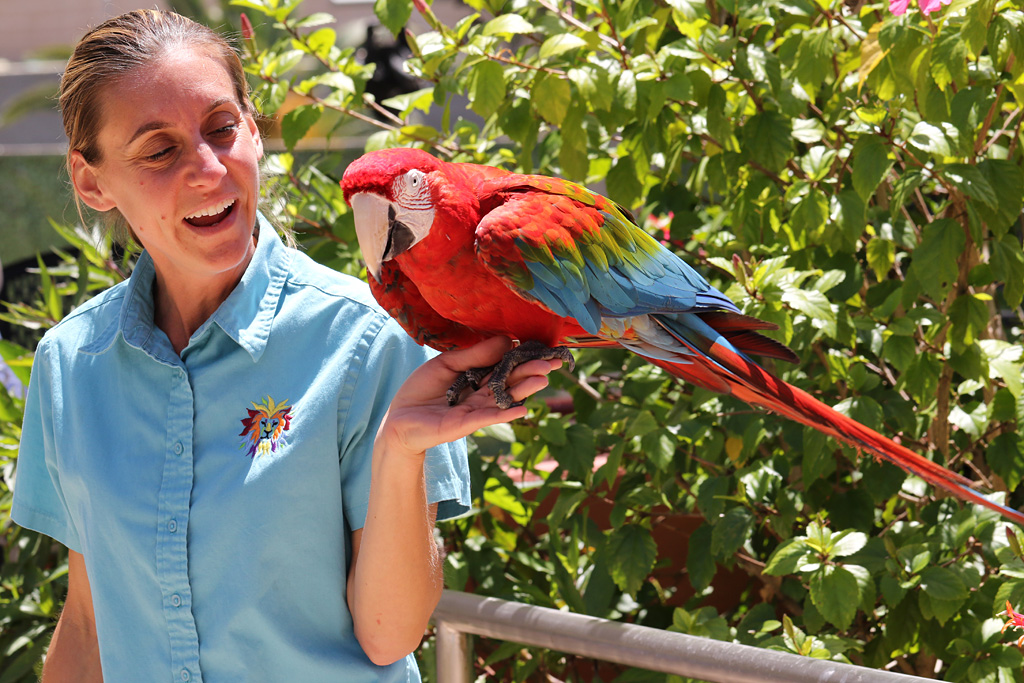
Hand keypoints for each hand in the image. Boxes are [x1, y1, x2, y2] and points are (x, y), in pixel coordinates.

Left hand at [377, 337, 562, 457]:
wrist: (399, 418)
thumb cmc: (420, 389)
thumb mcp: (447, 363)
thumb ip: (475, 354)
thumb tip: (506, 339)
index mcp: (478, 377)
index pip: (504, 365)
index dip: (523, 357)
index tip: (543, 348)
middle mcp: (482, 394)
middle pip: (510, 381)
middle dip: (532, 371)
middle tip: (554, 362)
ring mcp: (476, 410)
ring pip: (504, 398)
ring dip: (525, 389)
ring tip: (543, 379)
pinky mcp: (466, 424)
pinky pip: (489, 417)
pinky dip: (506, 413)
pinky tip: (524, 408)